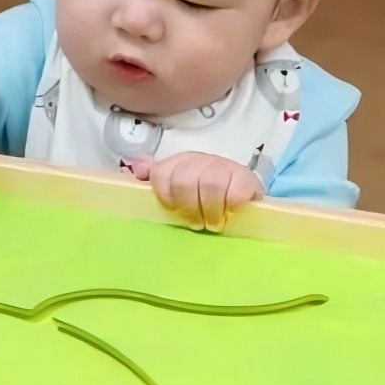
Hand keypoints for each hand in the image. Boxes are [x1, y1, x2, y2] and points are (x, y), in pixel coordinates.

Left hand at [129, 152, 263, 231]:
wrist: (243, 190)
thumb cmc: (204, 194)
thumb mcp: (178, 186)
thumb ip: (156, 179)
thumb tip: (137, 171)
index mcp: (179, 162)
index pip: (161, 173)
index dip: (165, 195)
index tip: (173, 211)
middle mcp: (200, 160)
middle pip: (184, 180)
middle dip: (189, 207)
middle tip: (196, 223)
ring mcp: (224, 166)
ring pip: (210, 185)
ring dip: (210, 211)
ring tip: (213, 224)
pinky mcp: (246, 178)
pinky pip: (236, 192)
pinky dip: (231, 206)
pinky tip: (231, 213)